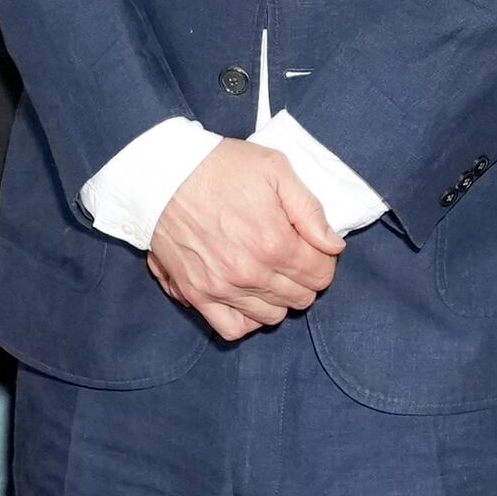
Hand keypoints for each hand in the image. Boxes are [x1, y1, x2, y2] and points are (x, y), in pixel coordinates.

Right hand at [145, 138, 341, 343]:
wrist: (162, 174)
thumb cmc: (220, 167)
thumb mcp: (275, 169)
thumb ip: (310, 209)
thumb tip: (333, 245)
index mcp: (275, 242)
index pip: (321, 274)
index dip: (323, 259)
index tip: (312, 246)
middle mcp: (250, 273)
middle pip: (301, 298)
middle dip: (304, 278)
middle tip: (291, 255)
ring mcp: (222, 288)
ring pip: (272, 317)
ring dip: (279, 298)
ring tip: (270, 273)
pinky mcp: (197, 294)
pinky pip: (233, 328)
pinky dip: (247, 319)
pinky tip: (249, 297)